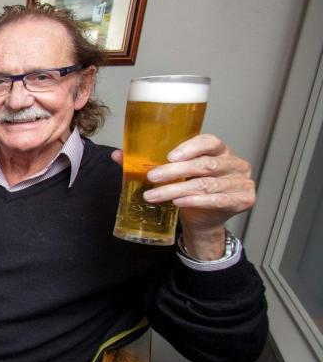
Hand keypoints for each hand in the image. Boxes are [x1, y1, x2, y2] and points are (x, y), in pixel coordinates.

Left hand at [111, 134, 255, 258]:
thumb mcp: (173, 175)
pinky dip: (195, 201)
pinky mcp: (244, 199)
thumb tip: (118, 155)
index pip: (210, 141)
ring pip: (206, 184)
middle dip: (175, 172)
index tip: (169, 156)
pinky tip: (178, 203)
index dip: (190, 147)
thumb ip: (149, 162)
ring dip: (177, 190)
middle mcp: (234, 163)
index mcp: (219, 150)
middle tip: (152, 177)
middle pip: (205, 164)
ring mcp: (241, 182)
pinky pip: (217, 200)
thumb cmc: (190, 190)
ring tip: (154, 195)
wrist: (204, 220)